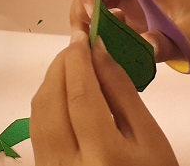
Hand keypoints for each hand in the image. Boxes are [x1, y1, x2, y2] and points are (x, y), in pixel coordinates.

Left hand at [31, 31, 178, 165]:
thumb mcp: (151, 139)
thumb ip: (123, 94)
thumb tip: (99, 51)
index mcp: (105, 157)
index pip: (81, 97)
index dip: (78, 60)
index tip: (82, 35)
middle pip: (52, 103)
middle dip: (61, 67)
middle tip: (76, 45)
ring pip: (38, 116)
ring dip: (51, 83)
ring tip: (71, 64)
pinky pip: (38, 131)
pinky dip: (47, 105)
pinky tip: (63, 93)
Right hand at [67, 0, 189, 76]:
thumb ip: (165, 43)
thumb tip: (141, 48)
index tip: (89, 17)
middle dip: (83, 8)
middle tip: (84, 39)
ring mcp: (140, 6)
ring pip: (101, 6)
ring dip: (91, 23)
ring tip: (91, 50)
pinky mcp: (144, 24)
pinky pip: (115, 25)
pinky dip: (105, 36)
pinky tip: (107, 55)